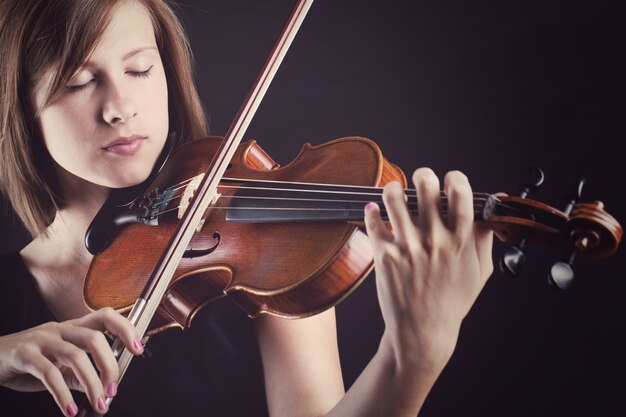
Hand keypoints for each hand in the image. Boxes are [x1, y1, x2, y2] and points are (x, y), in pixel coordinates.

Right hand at [0, 307, 143, 415]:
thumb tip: (102, 388)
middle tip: (113, 390)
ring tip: (98, 403)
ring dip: (91, 383)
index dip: (125, 328)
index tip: (138, 349)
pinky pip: (49, 374)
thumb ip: (79, 374)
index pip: (105, 316)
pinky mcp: (24, 354)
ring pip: (75, 356)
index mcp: (72, 328)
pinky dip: (63, 394)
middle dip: (109, 365)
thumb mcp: (57, 365)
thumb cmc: (27, 360)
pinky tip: (70, 410)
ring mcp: (41, 339)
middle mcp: (59, 329)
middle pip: (94, 338)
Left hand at [364, 168, 493, 370]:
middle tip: (421, 180)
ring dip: (394, 188)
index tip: (450, 179)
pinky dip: (371, 211)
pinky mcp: (385, 256)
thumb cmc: (452, 301)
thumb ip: (484, 239)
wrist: (423, 331)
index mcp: (460, 241)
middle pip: (427, 187)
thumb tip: (489, 212)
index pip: (460, 193)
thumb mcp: (480, 272)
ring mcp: (408, 247)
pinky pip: (373, 221)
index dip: (455, 178)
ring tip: (394, 192)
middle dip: (424, 176)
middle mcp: (434, 240)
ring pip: (395, 198)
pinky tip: (375, 210)